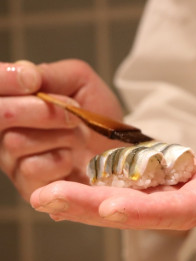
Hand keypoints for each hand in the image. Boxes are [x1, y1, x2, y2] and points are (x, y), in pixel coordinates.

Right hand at [0, 60, 123, 199]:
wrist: (118, 145)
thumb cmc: (97, 113)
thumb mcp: (81, 82)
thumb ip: (52, 74)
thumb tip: (25, 73)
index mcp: (15, 100)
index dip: (5, 79)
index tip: (32, 79)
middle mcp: (6, 130)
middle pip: (0, 115)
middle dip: (41, 110)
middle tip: (73, 111)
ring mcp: (14, 160)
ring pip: (17, 142)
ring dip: (60, 135)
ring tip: (80, 135)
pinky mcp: (29, 186)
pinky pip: (33, 169)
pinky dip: (60, 160)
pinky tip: (72, 158)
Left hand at [29, 82, 195, 228]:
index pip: (181, 208)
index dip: (144, 209)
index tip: (103, 205)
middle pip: (143, 213)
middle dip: (95, 209)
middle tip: (46, 198)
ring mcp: (184, 198)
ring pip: (135, 206)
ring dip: (91, 203)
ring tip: (48, 195)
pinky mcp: (176, 188)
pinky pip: (137, 194)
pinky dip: (106, 192)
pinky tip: (77, 187)